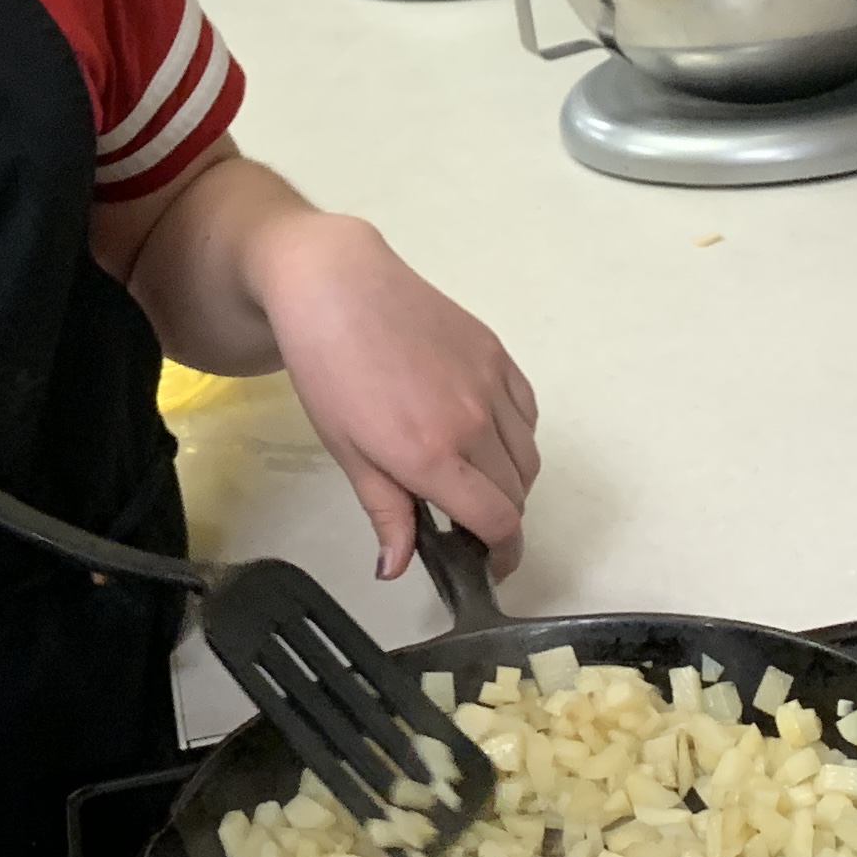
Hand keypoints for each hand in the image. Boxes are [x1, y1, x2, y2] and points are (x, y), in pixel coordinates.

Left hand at [250, 210, 537, 577]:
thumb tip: (397, 568)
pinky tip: (485, 437)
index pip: (498, 521)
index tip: (490, 566)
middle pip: (518, 494)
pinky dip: (516, 437)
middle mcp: (473, 423)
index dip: (502, 554)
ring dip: (512, 481)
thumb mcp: (347, 452)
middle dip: (502, 520)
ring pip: (528, 456)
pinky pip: (527, 413)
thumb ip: (384, 511)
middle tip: (470, 523)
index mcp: (431, 455)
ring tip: (475, 480)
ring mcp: (491, 384)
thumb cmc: (328, 372)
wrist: (336, 287)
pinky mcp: (497, 354)